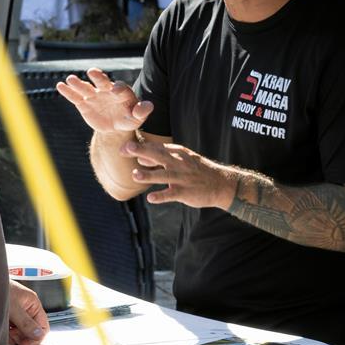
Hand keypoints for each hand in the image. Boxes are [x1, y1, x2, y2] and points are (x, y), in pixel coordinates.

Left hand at [8, 280, 47, 344]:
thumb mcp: (13, 308)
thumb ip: (26, 323)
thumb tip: (38, 335)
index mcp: (32, 303)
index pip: (43, 326)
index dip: (36, 337)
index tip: (25, 343)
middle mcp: (26, 309)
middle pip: (31, 331)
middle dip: (22, 337)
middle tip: (12, 336)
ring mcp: (16, 314)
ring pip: (20, 333)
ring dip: (13, 336)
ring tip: (4, 331)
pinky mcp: (6, 317)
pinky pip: (10, 331)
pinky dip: (6, 333)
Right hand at [56, 68, 152, 133]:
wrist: (113, 127)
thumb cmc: (128, 120)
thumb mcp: (136, 119)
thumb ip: (142, 112)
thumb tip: (149, 105)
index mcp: (122, 93)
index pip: (120, 88)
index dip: (118, 88)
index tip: (114, 89)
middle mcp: (106, 90)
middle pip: (102, 82)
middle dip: (98, 77)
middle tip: (92, 72)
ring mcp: (94, 96)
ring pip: (86, 88)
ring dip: (78, 83)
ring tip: (71, 79)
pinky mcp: (83, 104)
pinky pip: (75, 97)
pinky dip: (68, 92)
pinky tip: (60, 86)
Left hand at [122, 138, 236, 208]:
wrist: (220, 184)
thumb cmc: (196, 170)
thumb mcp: (182, 159)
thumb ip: (161, 157)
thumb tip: (140, 157)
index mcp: (177, 154)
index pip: (156, 148)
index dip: (140, 146)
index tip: (124, 146)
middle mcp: (178, 163)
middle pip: (158, 156)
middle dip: (142, 152)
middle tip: (126, 149)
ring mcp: (182, 178)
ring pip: (163, 175)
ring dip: (149, 175)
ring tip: (135, 175)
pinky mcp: (185, 192)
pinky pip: (171, 194)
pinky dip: (161, 196)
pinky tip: (151, 198)